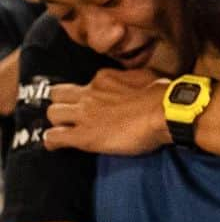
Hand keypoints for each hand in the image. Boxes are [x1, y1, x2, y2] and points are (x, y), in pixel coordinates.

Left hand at [44, 67, 170, 154]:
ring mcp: (84, 114)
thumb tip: (138, 83)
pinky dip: (52, 141)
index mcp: (104, 78)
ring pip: (53, 113)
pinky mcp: (84, 135)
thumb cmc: (164, 95)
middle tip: (71, 113)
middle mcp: (90, 93)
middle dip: (62, 103)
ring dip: (57, 121)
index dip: (88, 95)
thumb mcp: (146, 76)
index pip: (86, 85)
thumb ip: (133, 79)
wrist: (166, 111)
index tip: (96, 103)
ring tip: (64, 129)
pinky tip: (54, 145)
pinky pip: (56, 137)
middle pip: (58, 94)